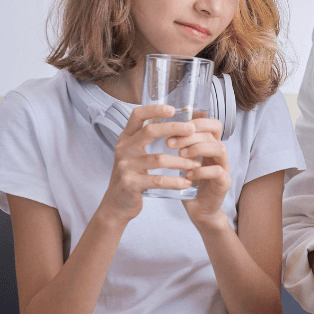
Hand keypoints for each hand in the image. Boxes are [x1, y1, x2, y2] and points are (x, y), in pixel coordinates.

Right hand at [99, 105, 201, 222]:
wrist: (116, 204)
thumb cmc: (132, 175)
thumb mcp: (135, 153)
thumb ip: (147, 138)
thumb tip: (176, 121)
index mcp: (126, 138)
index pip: (136, 115)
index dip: (154, 109)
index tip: (172, 109)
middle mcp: (123, 149)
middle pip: (150, 132)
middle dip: (174, 128)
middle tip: (193, 131)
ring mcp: (126, 166)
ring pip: (159, 159)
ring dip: (181, 161)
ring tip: (196, 164)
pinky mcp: (131, 184)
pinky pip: (158, 180)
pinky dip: (175, 181)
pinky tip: (187, 183)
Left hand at [169, 116, 231, 226]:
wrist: (199, 210)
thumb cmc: (188, 183)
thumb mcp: (182, 161)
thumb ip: (178, 145)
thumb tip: (159, 127)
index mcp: (211, 146)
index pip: (212, 124)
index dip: (197, 121)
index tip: (176, 127)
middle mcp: (219, 154)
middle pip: (213, 134)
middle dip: (190, 135)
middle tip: (170, 142)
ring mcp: (224, 167)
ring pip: (219, 149)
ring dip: (197, 149)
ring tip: (180, 155)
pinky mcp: (224, 183)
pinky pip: (217, 171)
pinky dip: (202, 171)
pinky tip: (188, 175)